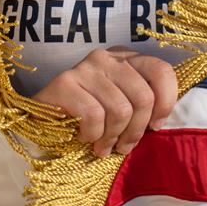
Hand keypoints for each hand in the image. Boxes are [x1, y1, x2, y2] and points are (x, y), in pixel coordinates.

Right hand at [32, 47, 177, 156]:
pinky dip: (93, 135)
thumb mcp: (121, 106)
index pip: (162, 71)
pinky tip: (85, 138)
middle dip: (137, 130)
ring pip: (121, 110)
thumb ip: (143, 105)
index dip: (165, 103)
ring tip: (104, 148)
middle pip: (143, 96)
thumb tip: (161, 121)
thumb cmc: (88, 117)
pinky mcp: (65, 82)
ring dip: (114, 137)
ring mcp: (85, 67)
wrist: (41, 120)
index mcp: (126, 58)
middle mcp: (107, 57)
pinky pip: (94, 116)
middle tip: (124, 147)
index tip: (155, 127)